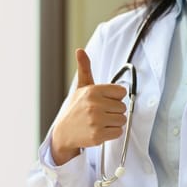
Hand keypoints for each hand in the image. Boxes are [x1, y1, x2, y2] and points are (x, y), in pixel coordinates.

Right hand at [51, 49, 127, 163]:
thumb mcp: (80, 87)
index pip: (121, 92)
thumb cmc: (75, 109)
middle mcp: (94, 105)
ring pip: (122, 119)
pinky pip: (118, 132)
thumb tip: (80, 51)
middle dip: (114, 111)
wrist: (63, 132)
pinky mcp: (98, 135)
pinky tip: (100, 130)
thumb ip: (84, 69)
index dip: (114, 97)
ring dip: (114, 122)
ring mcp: (96, 120)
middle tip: (101, 113)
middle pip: (123, 107)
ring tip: (100, 122)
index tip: (105, 101)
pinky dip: (112, 133)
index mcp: (92, 91)